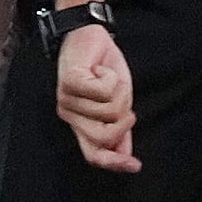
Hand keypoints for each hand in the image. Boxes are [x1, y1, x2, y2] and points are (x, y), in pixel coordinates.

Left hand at [53, 20, 138, 173]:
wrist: (89, 36)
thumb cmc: (102, 69)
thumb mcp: (118, 102)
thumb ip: (119, 129)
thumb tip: (127, 158)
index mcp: (80, 124)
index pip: (92, 155)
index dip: (114, 164)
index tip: (136, 166)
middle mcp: (69, 116)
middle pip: (104, 136)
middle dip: (124, 118)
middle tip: (124, 99)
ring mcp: (66, 100)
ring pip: (108, 111)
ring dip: (119, 91)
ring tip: (108, 78)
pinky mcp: (69, 83)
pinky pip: (104, 91)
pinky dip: (111, 77)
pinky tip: (101, 69)